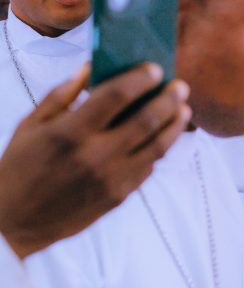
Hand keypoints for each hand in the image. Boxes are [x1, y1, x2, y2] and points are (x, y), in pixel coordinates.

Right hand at [0, 63, 189, 257]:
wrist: (14, 221)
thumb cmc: (20, 165)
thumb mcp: (31, 125)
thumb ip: (63, 94)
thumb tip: (92, 65)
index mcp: (70, 133)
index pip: (115, 96)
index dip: (139, 79)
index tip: (155, 68)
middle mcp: (95, 155)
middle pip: (146, 119)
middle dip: (168, 99)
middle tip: (181, 85)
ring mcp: (111, 178)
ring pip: (158, 146)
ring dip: (175, 124)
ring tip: (184, 109)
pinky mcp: (120, 196)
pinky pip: (149, 167)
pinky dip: (160, 148)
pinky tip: (164, 135)